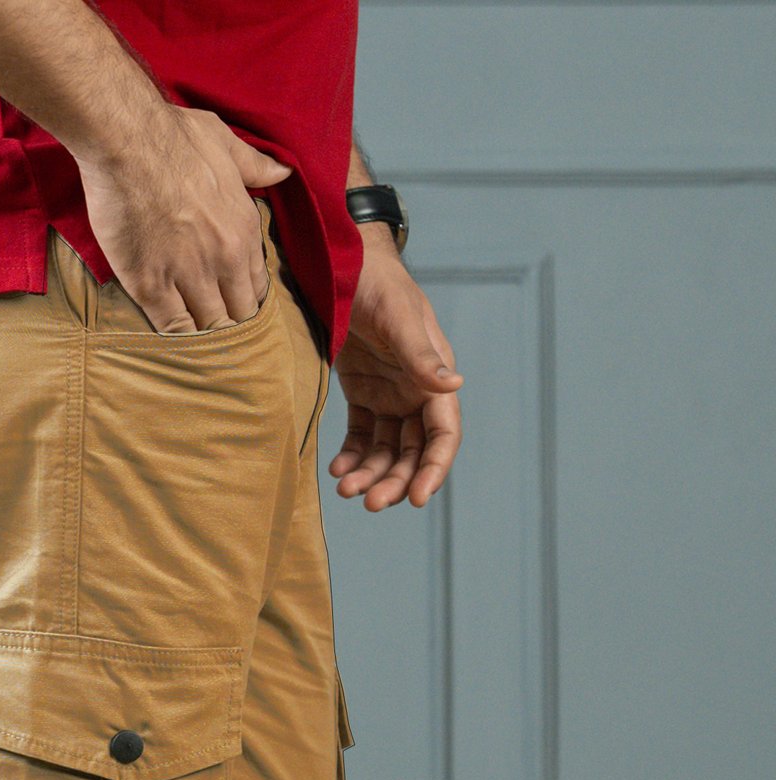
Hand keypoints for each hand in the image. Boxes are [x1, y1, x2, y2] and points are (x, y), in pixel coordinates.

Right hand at [77, 107, 292, 333]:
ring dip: (203, 337)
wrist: (128, 140)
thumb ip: (254, 165)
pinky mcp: (151, 285)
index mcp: (245, 229)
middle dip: (229, 325)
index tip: (233, 304)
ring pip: (208, 327)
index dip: (245, 300)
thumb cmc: (175, 136)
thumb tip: (282, 172)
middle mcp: (223, 259)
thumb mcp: (225, 143)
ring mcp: (188, 275)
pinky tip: (171, 340)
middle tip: (214, 329)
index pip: (256, 286)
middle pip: (237, 315)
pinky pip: (172, 328)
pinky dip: (174, 337)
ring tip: (196, 345)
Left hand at [330, 229, 462, 508]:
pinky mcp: (363, 395)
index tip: (418, 498)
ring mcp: (389, 395)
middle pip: (412, 452)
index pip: (443, 435)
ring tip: (345, 488)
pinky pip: (362, 437)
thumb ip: (421, 356)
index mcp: (433, 378)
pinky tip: (337, 469)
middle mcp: (415, 393)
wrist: (343, 266)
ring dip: (370, 475)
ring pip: (386, 451)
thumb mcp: (399, 318)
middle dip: (396, 481)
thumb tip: (454, 387)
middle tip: (370, 503)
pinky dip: (352, 457)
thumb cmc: (378, 285)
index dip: (434, 468)